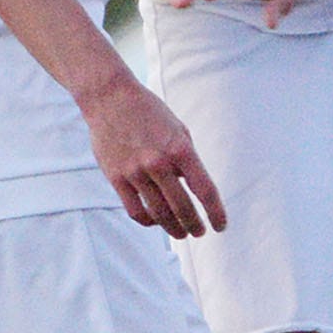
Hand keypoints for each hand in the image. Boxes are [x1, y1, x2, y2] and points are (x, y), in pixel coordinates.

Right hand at [76, 72, 223, 238]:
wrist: (111, 98)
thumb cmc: (149, 112)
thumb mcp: (178, 129)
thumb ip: (186, 158)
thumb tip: (191, 186)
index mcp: (180, 149)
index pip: (204, 190)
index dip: (215, 212)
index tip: (221, 226)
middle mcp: (159, 163)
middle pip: (182, 207)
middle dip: (194, 225)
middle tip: (199, 232)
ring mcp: (136, 172)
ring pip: (159, 213)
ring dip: (173, 228)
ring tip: (181, 233)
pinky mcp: (116, 178)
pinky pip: (135, 210)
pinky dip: (148, 221)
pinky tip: (155, 221)